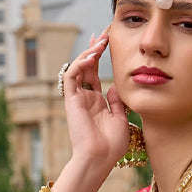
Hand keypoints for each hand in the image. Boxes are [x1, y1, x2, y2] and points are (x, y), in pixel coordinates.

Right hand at [60, 31, 128, 169]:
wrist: (99, 159)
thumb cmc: (111, 145)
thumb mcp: (121, 119)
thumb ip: (117, 101)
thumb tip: (115, 85)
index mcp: (97, 103)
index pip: (96, 74)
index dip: (101, 57)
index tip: (110, 40)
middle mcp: (86, 98)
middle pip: (86, 67)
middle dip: (95, 48)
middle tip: (105, 32)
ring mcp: (77, 99)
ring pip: (77, 68)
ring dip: (88, 53)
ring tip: (101, 41)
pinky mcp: (71, 100)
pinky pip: (71, 76)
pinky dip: (80, 64)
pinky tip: (92, 55)